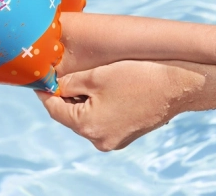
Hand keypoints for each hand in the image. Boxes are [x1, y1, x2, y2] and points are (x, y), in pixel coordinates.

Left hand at [36, 60, 203, 150]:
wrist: (176, 86)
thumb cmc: (135, 78)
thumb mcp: (94, 77)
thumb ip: (69, 83)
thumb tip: (54, 85)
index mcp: (88, 126)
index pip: (54, 109)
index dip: (44, 92)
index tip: (38, 80)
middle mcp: (99, 139)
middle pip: (69, 115)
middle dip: (64, 95)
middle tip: (61, 74)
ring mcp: (113, 140)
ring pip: (85, 117)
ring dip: (81, 100)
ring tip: (85, 79)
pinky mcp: (125, 135)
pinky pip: (101, 120)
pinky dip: (96, 105)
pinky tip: (102, 88)